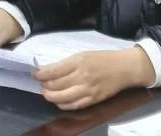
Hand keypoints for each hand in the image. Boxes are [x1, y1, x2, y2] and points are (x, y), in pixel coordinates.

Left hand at [32, 47, 154, 110]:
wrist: (125, 68)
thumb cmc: (104, 58)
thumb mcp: (84, 54)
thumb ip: (67, 63)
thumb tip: (49, 71)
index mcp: (79, 61)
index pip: (53, 71)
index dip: (40, 74)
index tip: (35, 74)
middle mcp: (82, 76)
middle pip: (54, 86)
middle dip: (44, 86)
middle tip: (41, 83)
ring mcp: (87, 90)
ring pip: (60, 98)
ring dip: (50, 96)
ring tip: (48, 92)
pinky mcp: (92, 100)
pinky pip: (72, 106)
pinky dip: (61, 104)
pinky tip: (59, 100)